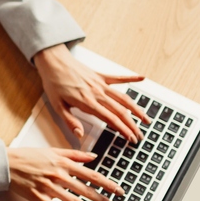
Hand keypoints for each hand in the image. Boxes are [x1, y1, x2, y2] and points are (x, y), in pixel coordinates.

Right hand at [7, 146, 124, 200]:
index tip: (118, 190)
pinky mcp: (40, 198)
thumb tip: (92, 156)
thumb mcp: (53, 150)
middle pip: (86, 190)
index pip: (91, 174)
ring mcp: (49, 187)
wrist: (8, 163)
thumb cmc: (29, 156)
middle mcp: (58, 175)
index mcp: (63, 163)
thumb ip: (75, 154)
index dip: (107, 183)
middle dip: (102, 200)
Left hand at [33, 45, 151, 142]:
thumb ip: (70, 121)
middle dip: (133, 125)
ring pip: (123, 98)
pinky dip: (131, 78)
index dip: (123, 130)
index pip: (110, 119)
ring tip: (146, 118)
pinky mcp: (100, 75)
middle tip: (140, 136)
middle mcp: (98, 93)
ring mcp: (101, 84)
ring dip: (136, 109)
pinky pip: (118, 77)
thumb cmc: (54, 83)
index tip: (131, 138)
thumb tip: (79, 135)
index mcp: (88, 102)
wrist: (53, 62)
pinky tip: (142, 78)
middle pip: (120, 111)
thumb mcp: (57, 106)